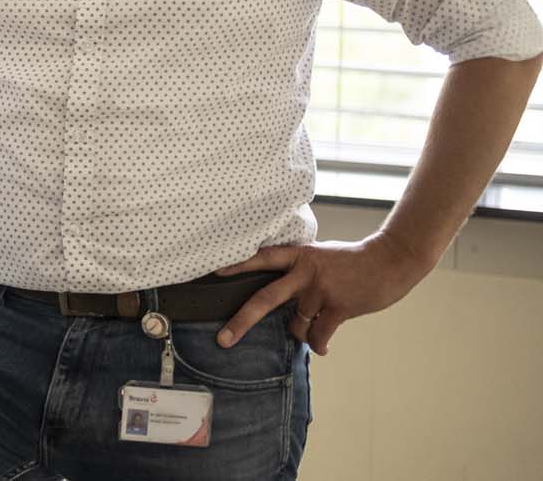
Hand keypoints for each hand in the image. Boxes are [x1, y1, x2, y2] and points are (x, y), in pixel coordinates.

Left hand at [214, 234, 433, 354]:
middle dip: (242, 321)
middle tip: (223, 339)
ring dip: (301, 333)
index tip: (212, 273)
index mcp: (298, 256)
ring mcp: (321, 290)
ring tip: (314, 329)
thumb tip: (285, 305)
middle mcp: (305, 272)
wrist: (390, 261)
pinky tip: (323, 346)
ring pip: (296, 324)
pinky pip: (319, 335)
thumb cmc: (352, 262)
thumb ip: (299, 273)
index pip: (261, 258)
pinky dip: (319, 344)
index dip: (237, 265)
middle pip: (265, 298)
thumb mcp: (320, 257)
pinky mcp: (339, 307)